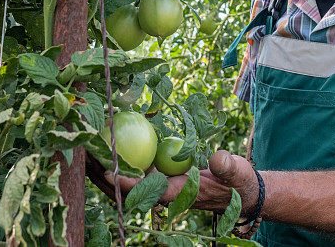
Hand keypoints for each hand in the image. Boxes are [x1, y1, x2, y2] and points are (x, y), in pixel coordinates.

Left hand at [86, 150, 259, 214]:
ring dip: (115, 166)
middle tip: (90, 154)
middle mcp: (168, 191)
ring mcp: (166, 185)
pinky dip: (129, 159)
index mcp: (181, 192)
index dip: (127, 182)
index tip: (109, 171)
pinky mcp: (168, 178)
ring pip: (133, 178)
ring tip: (96, 146)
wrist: (244, 191)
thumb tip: (216, 159)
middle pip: (131, 186)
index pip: (147, 190)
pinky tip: (120, 141)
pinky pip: (143, 169)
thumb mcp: (239, 173)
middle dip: (110, 174)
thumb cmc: (241, 183)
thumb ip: (228, 167)